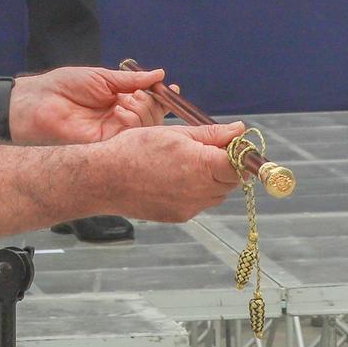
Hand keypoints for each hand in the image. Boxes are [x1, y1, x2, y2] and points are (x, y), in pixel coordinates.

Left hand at [11, 66, 169, 146]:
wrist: (38, 102)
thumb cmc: (63, 86)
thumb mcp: (102, 77)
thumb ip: (131, 80)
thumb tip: (158, 75)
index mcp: (118, 103)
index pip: (148, 104)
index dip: (161, 99)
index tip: (172, 89)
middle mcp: (118, 121)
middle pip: (152, 118)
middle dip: (151, 102)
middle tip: (137, 94)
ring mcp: (113, 134)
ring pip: (145, 129)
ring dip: (142, 110)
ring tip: (125, 101)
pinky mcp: (106, 146)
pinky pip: (129, 137)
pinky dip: (131, 122)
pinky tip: (121, 111)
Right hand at [101, 122, 244, 222]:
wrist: (105, 179)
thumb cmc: (135, 150)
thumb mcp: (175, 133)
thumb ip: (211, 134)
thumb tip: (239, 129)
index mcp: (202, 165)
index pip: (241, 165)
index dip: (242, 155)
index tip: (237, 146)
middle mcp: (200, 191)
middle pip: (233, 181)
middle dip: (228, 166)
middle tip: (209, 150)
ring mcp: (190, 207)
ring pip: (217, 194)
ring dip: (213, 179)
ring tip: (188, 163)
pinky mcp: (179, 217)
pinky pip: (199, 203)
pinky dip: (196, 191)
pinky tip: (175, 178)